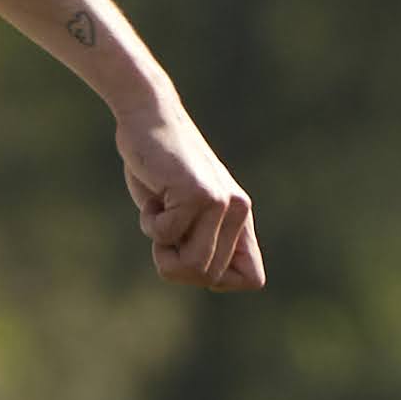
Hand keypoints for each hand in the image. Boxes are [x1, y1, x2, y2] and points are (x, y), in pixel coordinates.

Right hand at [114, 90, 263, 290]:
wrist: (149, 119)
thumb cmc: (159, 168)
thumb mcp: (184, 212)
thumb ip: (198, 242)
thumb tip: (204, 280)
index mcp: (241, 218)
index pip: (251, 279)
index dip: (215, 280)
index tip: (187, 253)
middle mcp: (238, 211)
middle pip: (207, 277)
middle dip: (175, 264)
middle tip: (164, 227)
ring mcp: (220, 203)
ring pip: (191, 265)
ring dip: (161, 247)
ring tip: (160, 212)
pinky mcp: (198, 194)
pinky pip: (166, 235)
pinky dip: (149, 221)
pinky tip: (155, 194)